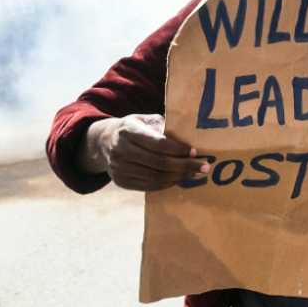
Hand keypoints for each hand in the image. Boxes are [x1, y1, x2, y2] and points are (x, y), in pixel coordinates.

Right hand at [86, 114, 207, 191]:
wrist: (104, 142)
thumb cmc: (132, 128)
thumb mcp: (144, 120)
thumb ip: (163, 126)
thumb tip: (189, 135)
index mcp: (128, 131)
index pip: (158, 144)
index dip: (178, 150)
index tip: (195, 151)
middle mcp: (121, 150)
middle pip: (159, 163)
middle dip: (184, 166)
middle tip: (203, 166)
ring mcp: (119, 168)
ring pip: (155, 177)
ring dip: (178, 177)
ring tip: (194, 173)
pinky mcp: (121, 181)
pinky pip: (149, 186)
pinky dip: (167, 184)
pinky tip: (179, 179)